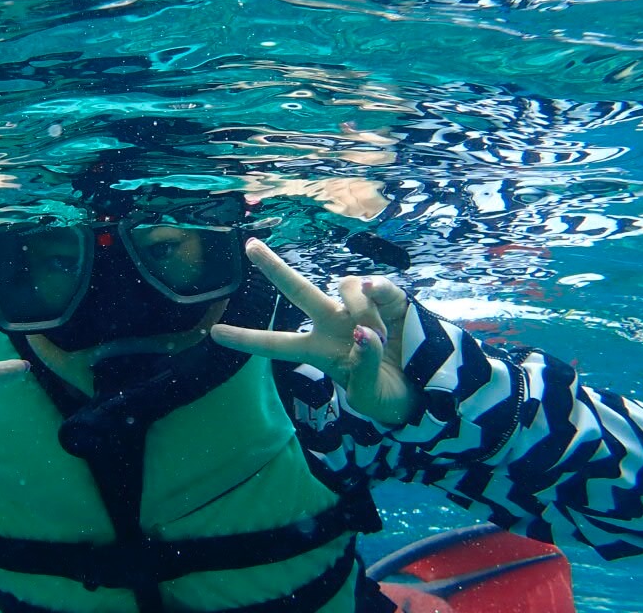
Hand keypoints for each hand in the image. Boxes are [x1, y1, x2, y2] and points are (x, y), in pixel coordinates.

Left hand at [210, 239, 421, 426]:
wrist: (428, 391)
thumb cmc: (387, 397)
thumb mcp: (369, 396)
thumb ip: (362, 367)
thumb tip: (363, 332)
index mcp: (318, 352)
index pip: (276, 346)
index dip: (246, 340)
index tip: (214, 333)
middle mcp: (332, 324)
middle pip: (297, 292)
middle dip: (273, 268)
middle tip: (249, 246)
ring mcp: (358, 308)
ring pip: (344, 288)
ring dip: (360, 311)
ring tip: (382, 339)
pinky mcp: (388, 300)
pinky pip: (375, 287)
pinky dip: (375, 290)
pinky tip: (374, 297)